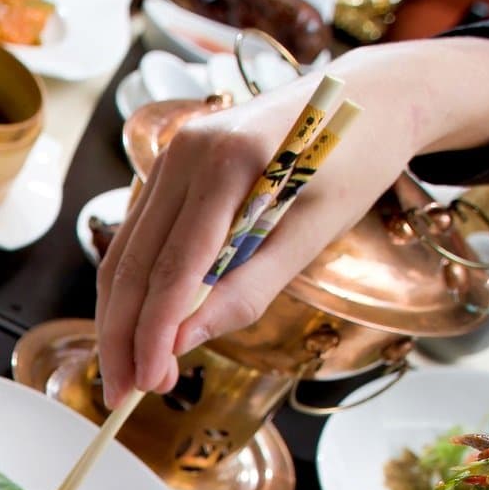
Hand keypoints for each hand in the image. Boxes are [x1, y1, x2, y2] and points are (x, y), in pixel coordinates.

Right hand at [95, 37, 488, 407]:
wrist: (368, 95)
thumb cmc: (355, 163)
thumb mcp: (314, 235)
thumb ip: (248, 290)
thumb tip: (185, 343)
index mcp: (229, 160)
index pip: (175, 265)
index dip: (155, 330)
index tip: (151, 382)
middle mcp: (185, 151)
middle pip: (134, 262)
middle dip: (124, 334)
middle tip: (125, 394)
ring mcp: (172, 154)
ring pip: (126, 252)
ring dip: (121, 317)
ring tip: (128, 372)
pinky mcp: (171, 165)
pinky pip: (141, 235)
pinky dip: (136, 286)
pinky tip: (139, 326)